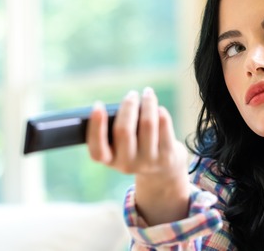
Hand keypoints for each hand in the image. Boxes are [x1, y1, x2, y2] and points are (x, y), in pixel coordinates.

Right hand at [87, 87, 189, 224]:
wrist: (162, 168)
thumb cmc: (135, 146)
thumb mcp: (120, 144)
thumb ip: (116, 128)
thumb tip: (125, 103)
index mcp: (110, 160)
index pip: (97, 149)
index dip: (96, 127)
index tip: (98, 105)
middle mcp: (127, 164)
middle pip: (124, 130)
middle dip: (128, 106)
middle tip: (131, 94)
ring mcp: (148, 162)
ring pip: (147, 124)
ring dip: (148, 103)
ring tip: (148, 93)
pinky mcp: (167, 156)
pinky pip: (164, 126)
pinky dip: (160, 112)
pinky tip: (158, 108)